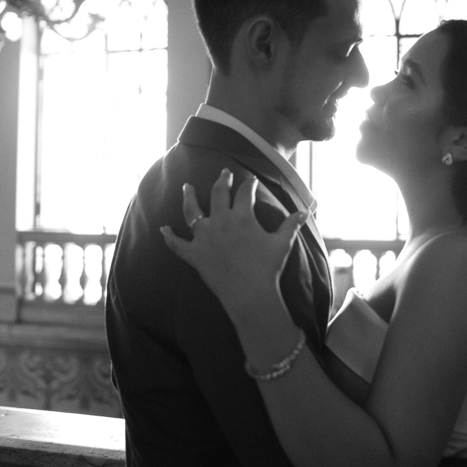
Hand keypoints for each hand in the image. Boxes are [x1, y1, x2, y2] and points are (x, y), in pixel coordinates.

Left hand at [161, 169, 308, 315]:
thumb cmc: (268, 268)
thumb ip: (290, 225)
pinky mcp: (194, 254)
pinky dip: (168, 236)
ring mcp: (204, 237)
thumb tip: (304, 213)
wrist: (250, 294)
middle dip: (222, 180)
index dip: (249, 184)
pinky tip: (162, 228)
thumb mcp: (282, 243)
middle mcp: (220, 221)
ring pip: (192, 211)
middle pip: (218, 193)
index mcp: (242, 216)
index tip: (251, 180)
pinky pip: (177, 244)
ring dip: (188, 197)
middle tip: (223, 173)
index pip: (245, 192)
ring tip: (186, 187)